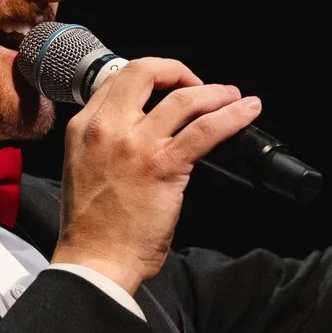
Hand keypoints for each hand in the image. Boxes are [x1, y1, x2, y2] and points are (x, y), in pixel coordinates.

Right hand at [52, 56, 260, 290]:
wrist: (94, 261)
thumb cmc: (92, 227)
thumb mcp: (84, 168)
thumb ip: (107, 143)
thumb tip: (143, 133)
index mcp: (84, 128)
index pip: (118, 80)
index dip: (150, 76)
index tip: (169, 86)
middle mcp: (107, 128)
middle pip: (145, 71)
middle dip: (178, 71)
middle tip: (196, 85)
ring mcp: (136, 144)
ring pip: (184, 98)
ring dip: (214, 93)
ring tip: (232, 97)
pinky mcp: (163, 165)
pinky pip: (205, 129)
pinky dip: (232, 116)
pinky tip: (247, 111)